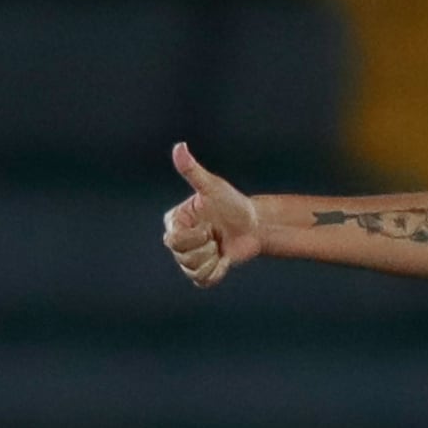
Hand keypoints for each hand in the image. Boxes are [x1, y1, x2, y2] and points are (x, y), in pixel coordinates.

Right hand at [164, 143, 259, 287]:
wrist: (254, 224)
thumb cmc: (232, 203)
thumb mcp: (213, 187)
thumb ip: (193, 171)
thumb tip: (179, 146)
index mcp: (175, 221)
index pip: (173, 241)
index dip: (195, 237)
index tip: (210, 227)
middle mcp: (179, 239)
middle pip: (182, 257)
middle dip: (205, 249)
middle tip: (216, 236)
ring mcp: (190, 257)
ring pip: (193, 270)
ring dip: (213, 260)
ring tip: (220, 246)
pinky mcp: (204, 271)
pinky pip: (203, 281)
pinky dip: (217, 273)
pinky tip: (225, 260)